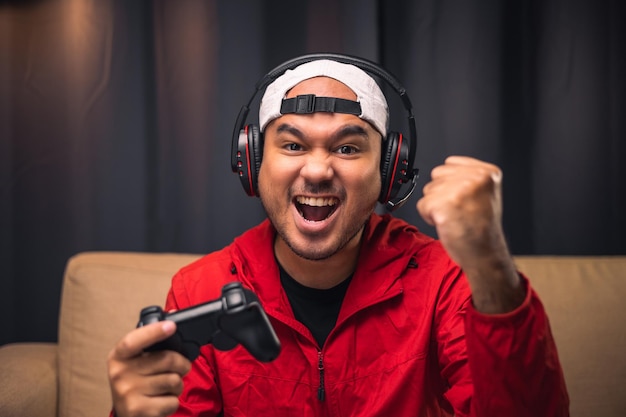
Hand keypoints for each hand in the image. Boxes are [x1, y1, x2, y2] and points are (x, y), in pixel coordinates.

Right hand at [107, 321, 190, 416]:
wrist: (126, 415)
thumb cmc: (134, 383)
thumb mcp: (135, 360)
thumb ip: (151, 340)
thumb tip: (173, 315)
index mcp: (118, 356)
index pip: (134, 341)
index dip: (154, 332)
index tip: (171, 326)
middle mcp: (120, 374)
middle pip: (167, 360)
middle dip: (182, 364)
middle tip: (181, 367)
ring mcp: (127, 393)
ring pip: (173, 380)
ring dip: (178, 384)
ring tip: (168, 387)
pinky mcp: (138, 411)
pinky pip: (171, 401)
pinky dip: (173, 401)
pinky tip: (161, 401)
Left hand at [416, 156, 523, 312]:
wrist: (485, 254)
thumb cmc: (482, 228)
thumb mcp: (485, 193)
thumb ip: (467, 177)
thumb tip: (442, 171)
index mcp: (487, 172)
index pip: (450, 163)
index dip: (449, 183)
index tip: (462, 199)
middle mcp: (475, 178)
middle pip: (436, 175)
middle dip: (441, 193)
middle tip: (459, 210)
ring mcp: (459, 190)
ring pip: (428, 190)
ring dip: (435, 205)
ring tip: (454, 216)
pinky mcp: (444, 204)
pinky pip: (422, 205)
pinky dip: (429, 217)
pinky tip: (446, 223)